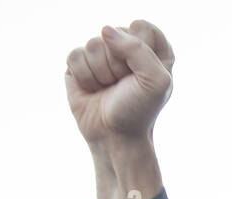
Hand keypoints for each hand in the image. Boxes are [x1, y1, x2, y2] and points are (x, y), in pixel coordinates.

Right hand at [66, 22, 173, 150]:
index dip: (140, 51)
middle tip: (123, 85)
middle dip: (118, 65)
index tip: (142, 74)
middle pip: (114, 33)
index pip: (142, 27)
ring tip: (109, 89)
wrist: (115, 137)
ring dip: (102, 73)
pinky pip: (75, 56)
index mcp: (152, 48)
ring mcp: (102, 54)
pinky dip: (84, 77)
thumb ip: (138, 48)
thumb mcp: (156, 81)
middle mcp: (126, 47)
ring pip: (93, 44)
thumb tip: (105, 30)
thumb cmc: (139, 111)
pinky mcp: (80, 64)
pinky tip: (93, 89)